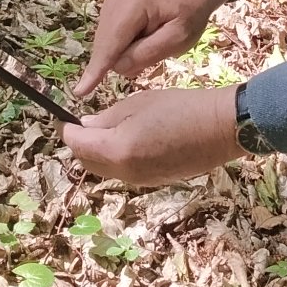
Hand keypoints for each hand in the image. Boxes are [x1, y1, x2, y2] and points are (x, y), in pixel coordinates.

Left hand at [64, 86, 239, 186]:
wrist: (220, 128)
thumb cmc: (179, 107)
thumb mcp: (137, 103)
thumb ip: (106, 118)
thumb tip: (87, 125)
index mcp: (117, 150)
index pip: (78, 144)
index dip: (68, 130)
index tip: (66, 117)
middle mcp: (125, 173)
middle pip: (87, 163)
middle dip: (82, 144)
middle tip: (88, 123)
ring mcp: (140, 181)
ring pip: (105, 170)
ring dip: (100, 153)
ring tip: (111, 130)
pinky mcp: (154, 183)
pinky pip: (125, 173)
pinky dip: (118, 159)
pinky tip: (132, 141)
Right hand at [74, 0, 244, 96]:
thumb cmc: (189, 10)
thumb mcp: (178, 37)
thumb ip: (147, 54)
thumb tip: (117, 67)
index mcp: (131, 8)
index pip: (110, 46)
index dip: (96, 71)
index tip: (80, 92)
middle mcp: (113, 4)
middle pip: (106, 48)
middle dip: (124, 59)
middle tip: (158, 46)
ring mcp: (109, 5)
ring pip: (107, 46)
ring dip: (126, 52)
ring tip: (154, 38)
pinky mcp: (110, 10)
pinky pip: (111, 40)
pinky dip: (125, 45)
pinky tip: (145, 37)